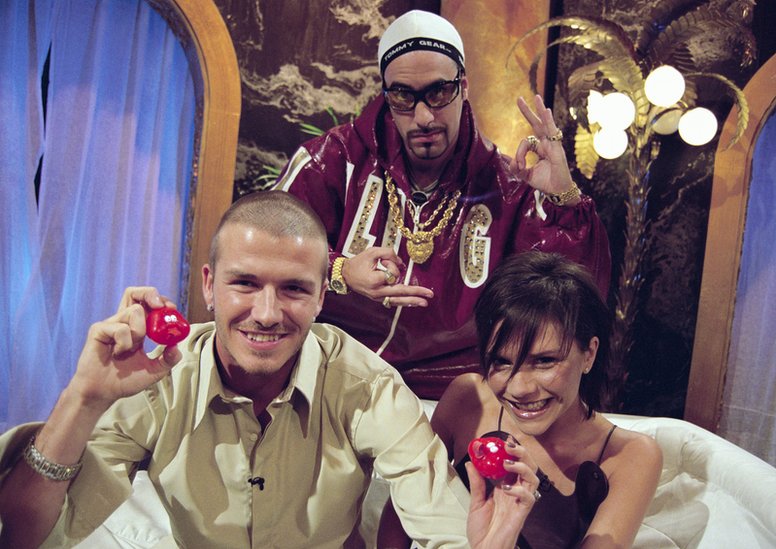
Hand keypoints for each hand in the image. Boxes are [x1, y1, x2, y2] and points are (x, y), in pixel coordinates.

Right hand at [68, 287, 181, 409]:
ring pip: (135, 311)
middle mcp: (123, 322)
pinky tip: (117, 354)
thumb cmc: (123, 381)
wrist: (102, 393)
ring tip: (130, 349)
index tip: (172, 310)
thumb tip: (177, 346)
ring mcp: (110, 325)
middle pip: (134, 293)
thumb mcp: (154, 371)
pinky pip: (121, 328)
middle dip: (150, 293)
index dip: (161, 301)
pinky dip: (125, 343)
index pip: (148, 303)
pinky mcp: (99, 330)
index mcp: (136, 327)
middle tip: (160, 307)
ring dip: (140, 331)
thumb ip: (168, 359)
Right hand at [342, 247, 433, 307]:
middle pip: (400, 292)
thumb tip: (401, 262)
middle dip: (416, 293)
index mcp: (374, 280)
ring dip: (412, 301)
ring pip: (398, 300)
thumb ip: (388, 253)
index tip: (383, 261)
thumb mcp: (371, 252)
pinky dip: (404, 302)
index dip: (392, 264)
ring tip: (424, 302)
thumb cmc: (357, 263)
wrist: (345, 276)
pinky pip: (393, 302)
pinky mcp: (378, 299)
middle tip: (429, 295)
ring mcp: (378, 297)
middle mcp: (377, 291)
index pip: (392, 274)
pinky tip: (413, 303)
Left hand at [466, 441, 539, 548]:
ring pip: (533, 478)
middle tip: (510, 445)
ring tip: (508, 462)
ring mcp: (519, 502)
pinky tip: (507, 488)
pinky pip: (529, 498)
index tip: (506, 439)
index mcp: (505, 487)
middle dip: (522, 453)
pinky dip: (519, 489)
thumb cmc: (482, 530)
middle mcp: (515, 492)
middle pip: (528, 467)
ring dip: (522, 467)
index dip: (513, 451)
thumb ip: (476, 482)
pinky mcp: (521, 513)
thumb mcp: (475, 502)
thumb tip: (471, 461)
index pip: (514, 464)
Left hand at [510, 94, 578, 204]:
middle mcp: (547, 143)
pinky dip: (549, 121)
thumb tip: (501, 155)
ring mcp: (553, 144)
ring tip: (536, 97)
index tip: (518, 166)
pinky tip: (546, 111)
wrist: (557, 192)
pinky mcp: (557, 148)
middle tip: (519, 99)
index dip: (519, 153)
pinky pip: (553, 132)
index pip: (525, 142)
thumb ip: (515, 166)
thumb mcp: (525, 174)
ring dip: (540, 110)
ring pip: (545, 124)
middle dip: (528, 111)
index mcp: (540, 148)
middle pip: (536, 124)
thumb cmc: (545, 182)